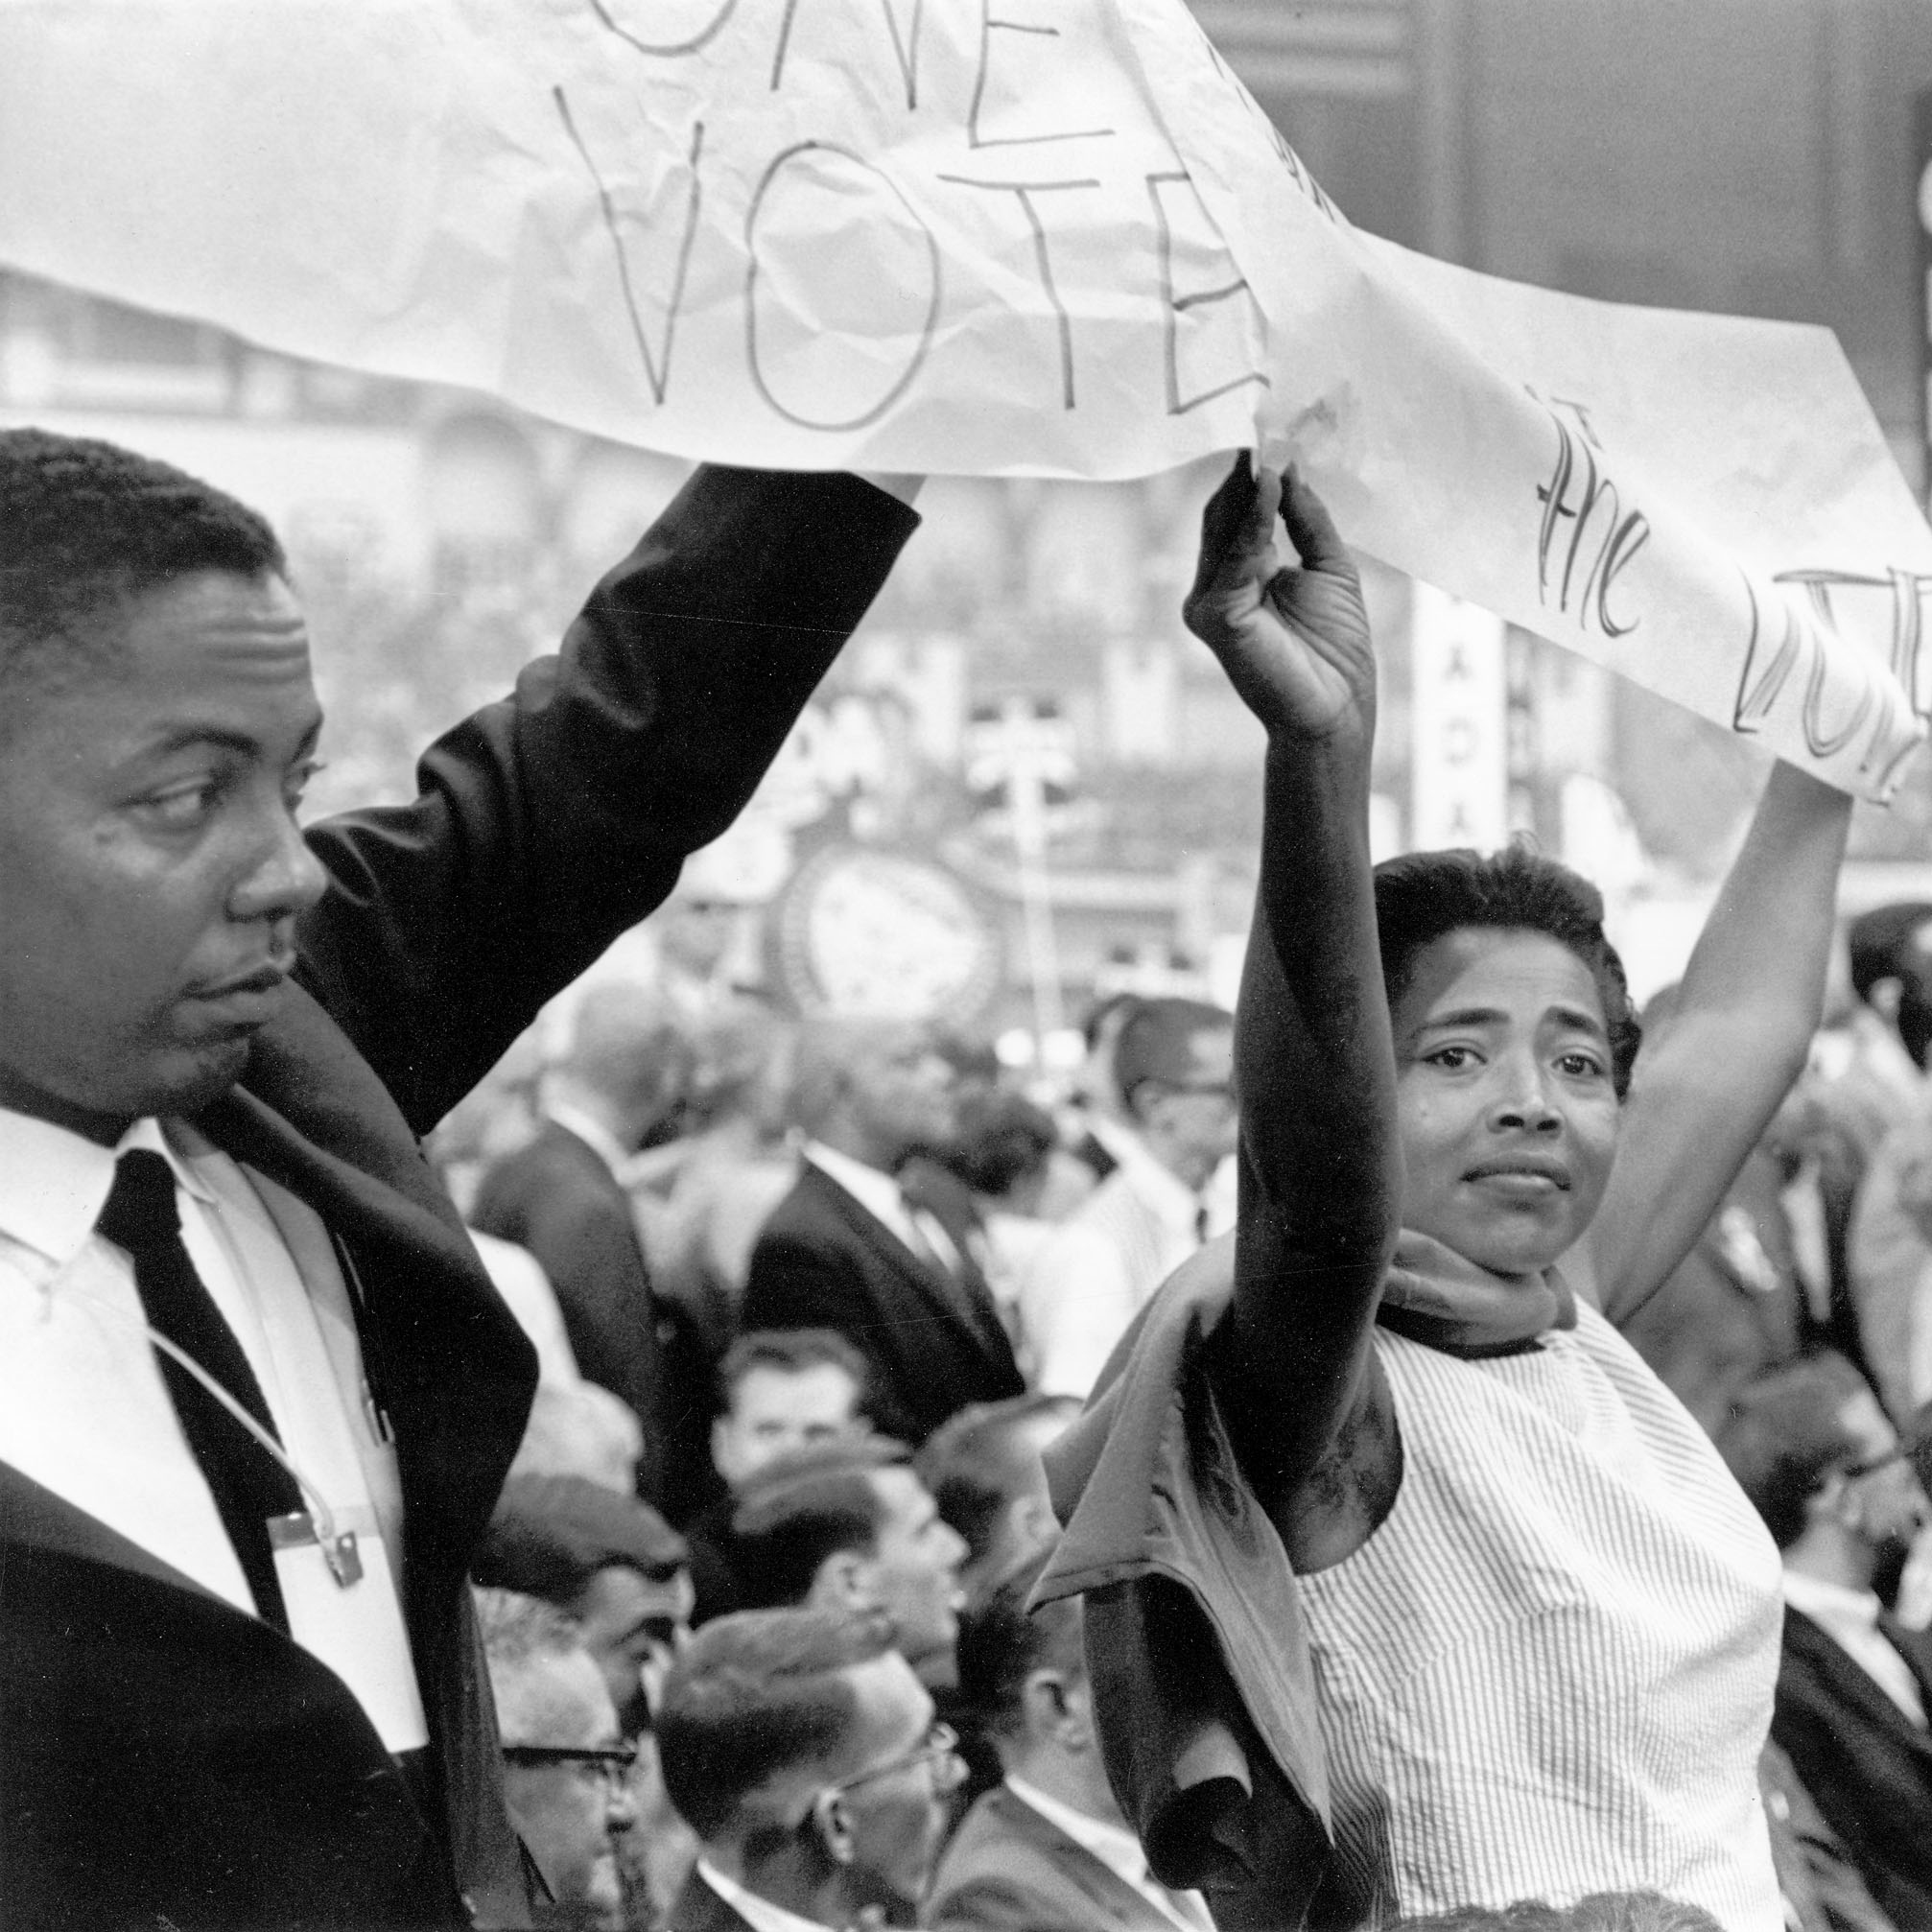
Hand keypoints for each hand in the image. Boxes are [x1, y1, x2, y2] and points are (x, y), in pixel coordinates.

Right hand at [1183, 454, 1374, 744]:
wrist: (1337, 707)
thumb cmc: (1336, 649)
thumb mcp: (1329, 566)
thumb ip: (1305, 519)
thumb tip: (1287, 467)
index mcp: (1240, 576)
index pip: (1239, 515)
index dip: (1255, 475)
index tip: (1276, 433)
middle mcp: (1216, 587)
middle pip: (1224, 516)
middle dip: (1247, 472)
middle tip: (1270, 426)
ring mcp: (1209, 602)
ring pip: (1225, 530)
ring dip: (1250, 487)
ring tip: (1272, 448)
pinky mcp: (1214, 617)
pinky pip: (1234, 557)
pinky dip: (1253, 521)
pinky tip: (1269, 487)